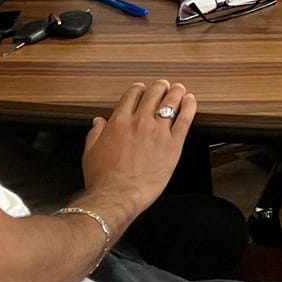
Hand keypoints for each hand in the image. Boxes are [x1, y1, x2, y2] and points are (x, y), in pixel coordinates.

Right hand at [80, 79, 194, 217]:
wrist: (117, 196)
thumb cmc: (103, 178)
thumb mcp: (90, 152)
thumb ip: (95, 134)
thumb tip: (98, 121)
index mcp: (119, 122)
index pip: (132, 95)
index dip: (139, 89)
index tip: (142, 89)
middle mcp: (139, 122)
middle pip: (153, 94)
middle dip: (160, 87)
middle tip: (164, 86)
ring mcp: (158, 131)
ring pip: (170, 102)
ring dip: (175, 92)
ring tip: (179, 89)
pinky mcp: (173, 143)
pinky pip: (185, 119)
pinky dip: (189, 107)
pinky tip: (191, 101)